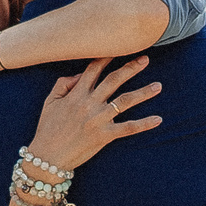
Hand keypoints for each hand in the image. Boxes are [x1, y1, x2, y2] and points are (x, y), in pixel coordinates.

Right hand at [23, 57, 160, 180]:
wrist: (48, 157)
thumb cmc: (47, 129)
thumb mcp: (49, 102)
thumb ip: (63, 84)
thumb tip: (79, 75)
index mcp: (76, 94)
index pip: (93, 70)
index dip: (107, 57)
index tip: (120, 48)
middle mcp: (89, 104)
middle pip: (114, 80)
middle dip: (130, 68)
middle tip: (145, 59)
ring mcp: (98, 120)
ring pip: (125, 101)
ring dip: (143, 92)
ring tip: (158, 86)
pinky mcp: (105, 136)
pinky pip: (128, 128)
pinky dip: (144, 124)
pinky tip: (158, 119)